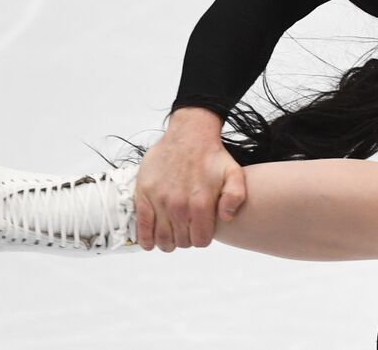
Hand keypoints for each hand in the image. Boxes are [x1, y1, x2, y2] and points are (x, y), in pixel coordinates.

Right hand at [135, 107, 246, 251]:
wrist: (189, 135)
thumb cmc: (212, 156)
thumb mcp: (234, 173)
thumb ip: (235, 196)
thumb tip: (227, 218)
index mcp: (201, 204)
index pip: (200, 241)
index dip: (202, 239)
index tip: (201, 231)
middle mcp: (179, 206)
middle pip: (181, 242)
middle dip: (186, 240)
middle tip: (188, 230)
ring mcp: (159, 201)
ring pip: (162, 239)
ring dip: (168, 242)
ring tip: (172, 234)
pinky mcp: (143, 195)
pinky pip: (142, 227)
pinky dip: (146, 239)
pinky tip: (151, 241)